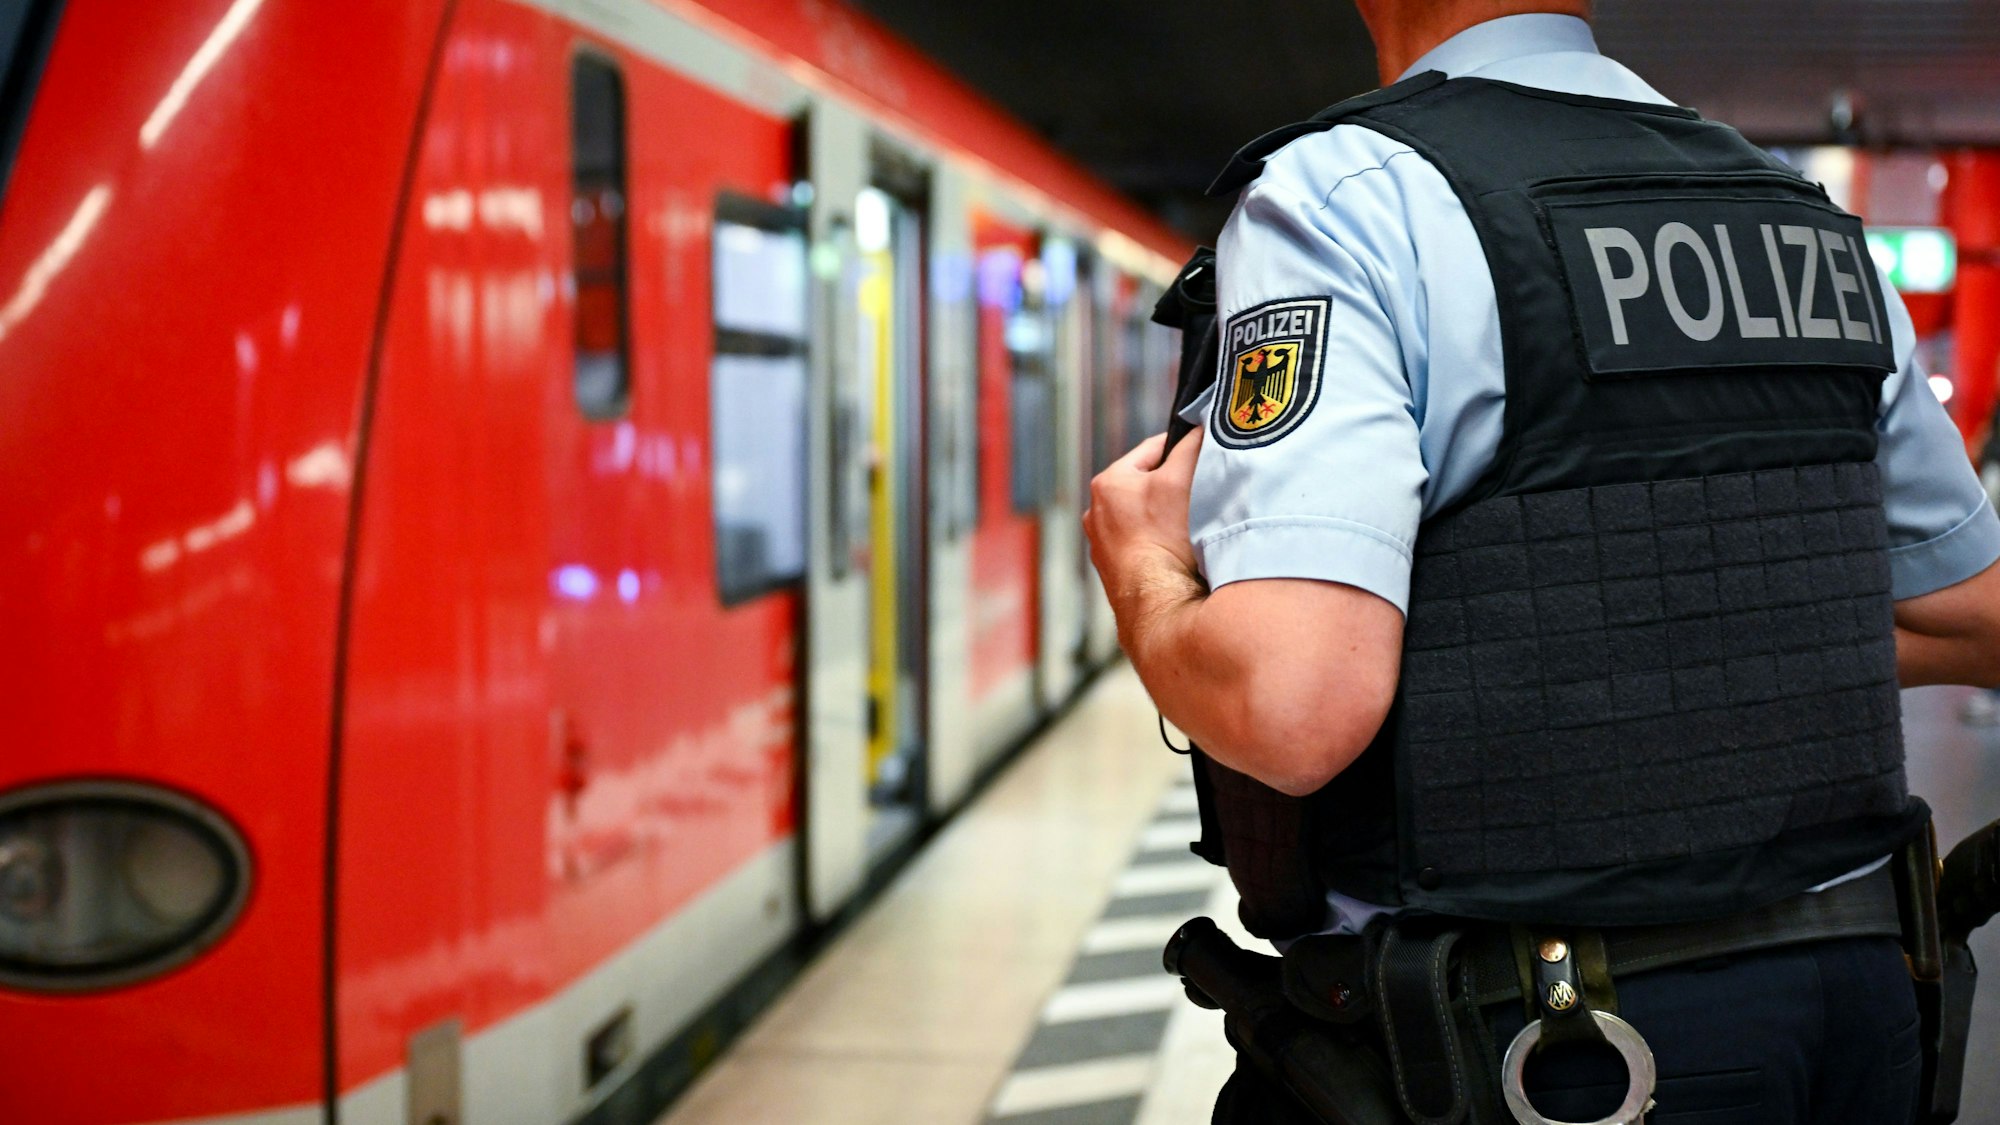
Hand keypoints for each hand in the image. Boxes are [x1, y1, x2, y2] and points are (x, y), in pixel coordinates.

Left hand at [1084, 430, 1203, 600]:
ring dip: (1168, 518)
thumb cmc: (1165, 538)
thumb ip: (1191, 446)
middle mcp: (1096, 514)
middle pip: (1148, 485)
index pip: (1153, 449)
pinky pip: (1144, 547)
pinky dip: (1161, 545)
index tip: (1204, 453)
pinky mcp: (1115, 574)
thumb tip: (1199, 429)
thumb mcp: (1182, 478)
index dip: (1183, 447)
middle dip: (1174, 486)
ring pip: (1145, 518)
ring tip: (1192, 528)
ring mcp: (1103, 547)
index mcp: (1107, 483)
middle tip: (1202, 494)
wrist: (1158, 603)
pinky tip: (1179, 554)